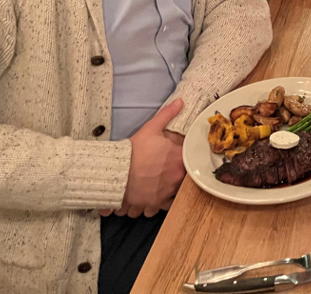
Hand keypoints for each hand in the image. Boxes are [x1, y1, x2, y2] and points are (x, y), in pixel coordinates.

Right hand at [116, 98, 185, 217]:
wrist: (117, 173)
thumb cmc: (135, 151)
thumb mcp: (151, 128)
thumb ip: (168, 114)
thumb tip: (180, 102)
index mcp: (179, 160)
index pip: (193, 160)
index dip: (189, 159)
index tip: (184, 157)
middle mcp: (176, 180)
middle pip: (185, 179)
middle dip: (179, 175)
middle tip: (170, 170)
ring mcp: (166, 194)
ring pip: (173, 195)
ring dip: (169, 191)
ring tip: (160, 184)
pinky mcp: (154, 205)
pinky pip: (161, 208)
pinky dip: (158, 204)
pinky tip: (152, 196)